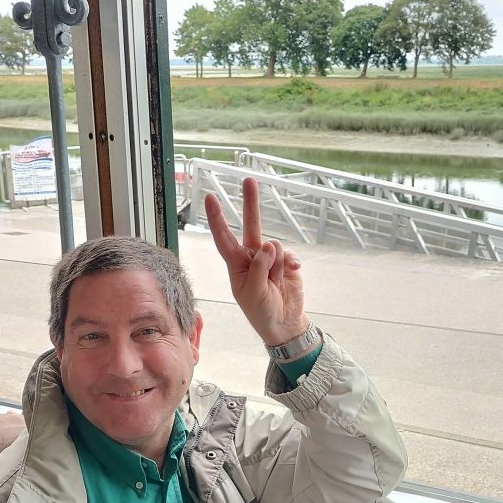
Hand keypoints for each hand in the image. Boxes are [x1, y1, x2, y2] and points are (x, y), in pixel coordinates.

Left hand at [206, 177, 308, 347]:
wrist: (284, 323)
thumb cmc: (261, 311)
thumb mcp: (254, 293)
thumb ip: (260, 269)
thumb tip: (269, 245)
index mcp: (236, 264)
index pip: (224, 238)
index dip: (217, 218)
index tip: (211, 198)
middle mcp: (252, 257)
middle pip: (251, 225)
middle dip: (250, 203)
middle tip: (249, 180)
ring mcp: (270, 258)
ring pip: (275, 246)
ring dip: (277, 265)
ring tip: (276, 282)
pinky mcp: (287, 262)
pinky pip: (289, 254)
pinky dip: (291, 264)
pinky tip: (292, 273)